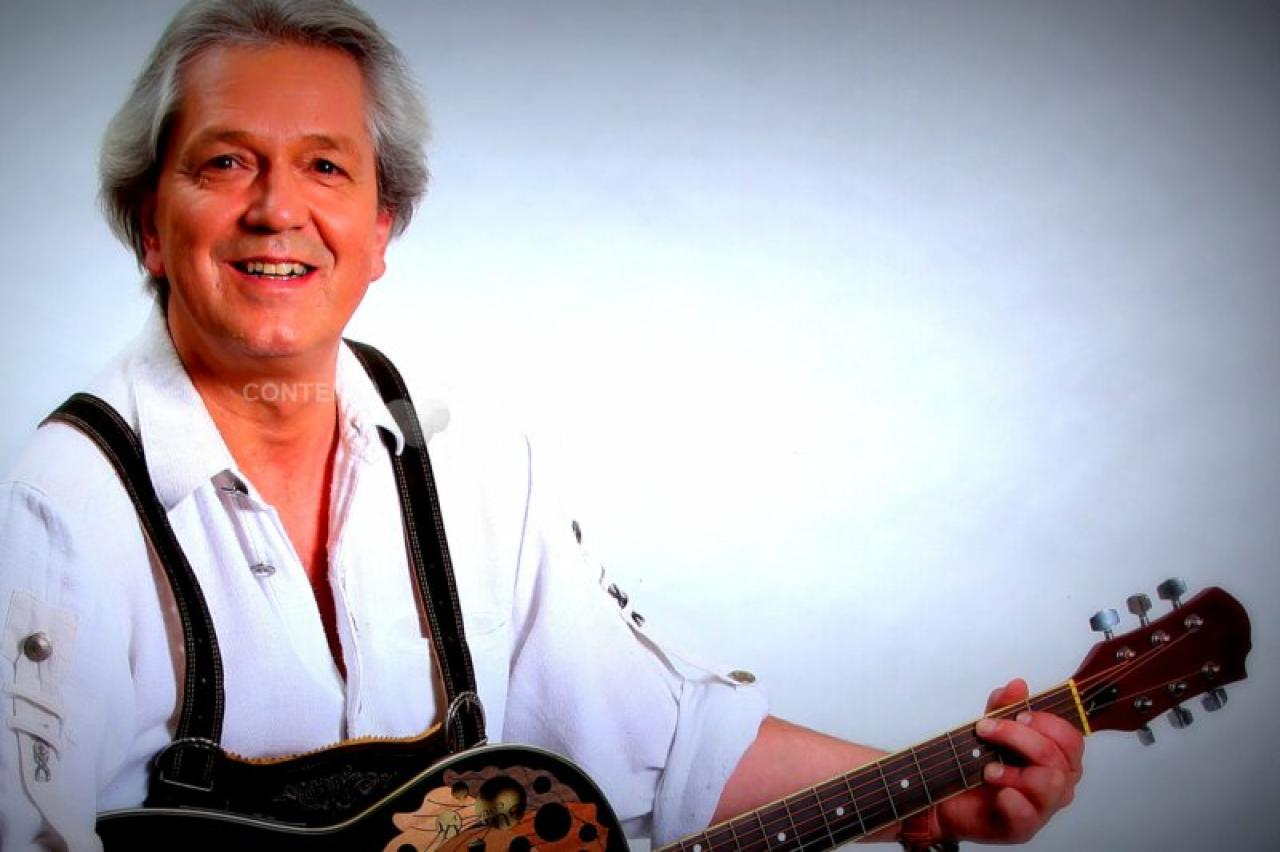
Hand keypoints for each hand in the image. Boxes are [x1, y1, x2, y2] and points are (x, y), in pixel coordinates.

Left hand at [933, 677, 1083, 843]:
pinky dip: (1013, 800)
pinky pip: (1027, 815)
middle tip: (986, 729)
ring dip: (1013, 769)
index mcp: (1057, 759)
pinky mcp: (1022, 828)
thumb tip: (1018, 685)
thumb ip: (1005, 707)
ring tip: (988, 768)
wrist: (946, 798)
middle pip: (1057, 757)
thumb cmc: (976, 765)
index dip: (1046, 723)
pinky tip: (998, 792)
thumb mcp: (990, 729)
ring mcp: (1041, 808)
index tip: (1017, 715)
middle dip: (1019, 737)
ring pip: (1048, 783)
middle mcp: (1056, 784)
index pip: (1070, 739)